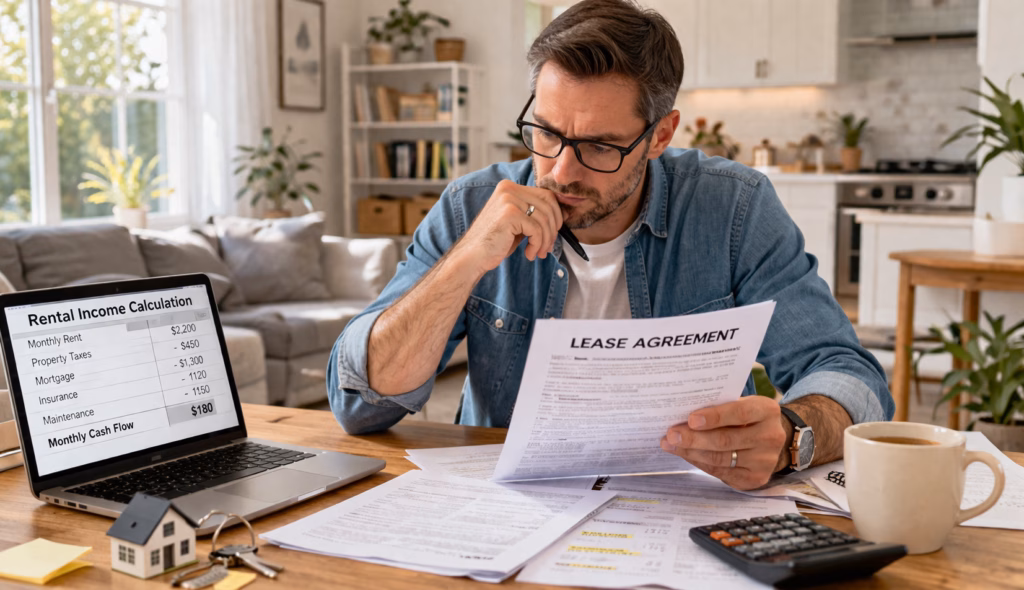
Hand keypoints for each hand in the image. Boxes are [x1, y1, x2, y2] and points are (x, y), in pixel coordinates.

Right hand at [451, 179, 562, 276]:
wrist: (472, 256)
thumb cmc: (495, 241)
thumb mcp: (517, 222)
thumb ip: (534, 213)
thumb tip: (565, 214)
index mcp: (510, 187)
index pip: (546, 195)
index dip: (556, 215)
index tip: (554, 233)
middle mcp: (508, 189)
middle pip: (549, 204)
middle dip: (553, 228)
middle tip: (547, 246)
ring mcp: (508, 200)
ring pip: (544, 219)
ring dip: (545, 240)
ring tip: (538, 252)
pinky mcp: (509, 214)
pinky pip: (536, 229)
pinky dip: (537, 244)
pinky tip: (528, 253)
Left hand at [660, 396, 788, 490]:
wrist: (770, 439)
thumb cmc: (747, 417)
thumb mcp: (741, 404)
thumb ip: (720, 407)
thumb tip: (682, 415)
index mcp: (767, 411)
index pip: (739, 413)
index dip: (714, 417)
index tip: (691, 419)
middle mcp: (770, 437)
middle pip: (725, 440)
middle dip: (694, 438)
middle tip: (671, 435)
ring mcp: (764, 461)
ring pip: (720, 459)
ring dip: (691, 452)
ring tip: (671, 445)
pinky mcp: (756, 479)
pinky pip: (721, 472)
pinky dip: (699, 463)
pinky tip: (685, 455)